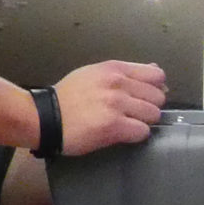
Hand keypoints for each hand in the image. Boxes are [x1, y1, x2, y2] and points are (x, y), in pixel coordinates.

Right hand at [52, 60, 166, 154]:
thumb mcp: (95, 74)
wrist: (44, 117)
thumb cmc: (68, 97)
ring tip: (125, 123)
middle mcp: (118, 83)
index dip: (155, 88)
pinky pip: (143, 132)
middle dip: (149, 107)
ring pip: (153, 115)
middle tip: (132, 114)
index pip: (156, 75)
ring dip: (143, 122)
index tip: (145, 97)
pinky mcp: (114, 126)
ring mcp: (116, 104)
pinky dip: (135, 135)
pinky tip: (121, 133)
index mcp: (114, 69)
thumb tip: (156, 72)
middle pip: (158, 97)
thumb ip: (125, 73)